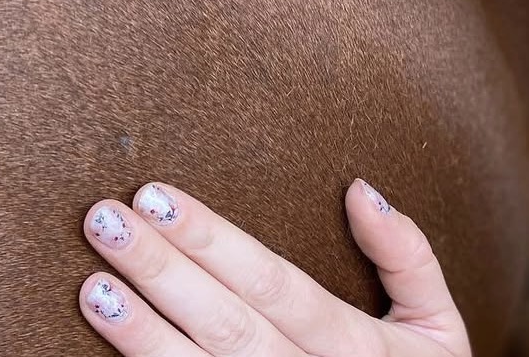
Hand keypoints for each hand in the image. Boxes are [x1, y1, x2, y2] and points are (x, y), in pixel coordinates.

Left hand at [80, 179, 470, 356]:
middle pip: (227, 324)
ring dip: (143, 334)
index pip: (274, 284)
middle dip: (162, 270)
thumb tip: (361, 188)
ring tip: (92, 289)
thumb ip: (407, 258)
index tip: (155, 195)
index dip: (213, 241)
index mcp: (355, 347)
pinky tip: (107, 351)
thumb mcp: (436, 332)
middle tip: (103, 220)